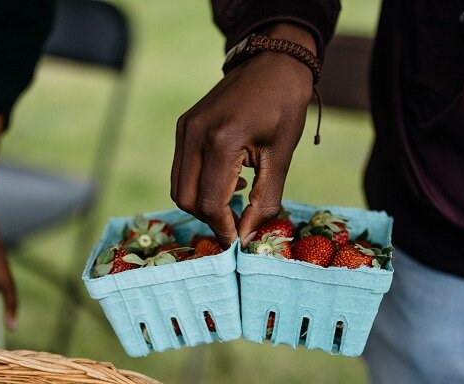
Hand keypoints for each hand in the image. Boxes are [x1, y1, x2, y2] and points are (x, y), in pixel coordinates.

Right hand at [171, 25, 316, 246]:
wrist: (272, 62)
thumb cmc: (284, 106)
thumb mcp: (280, 156)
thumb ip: (264, 200)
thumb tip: (247, 237)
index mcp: (221, 140)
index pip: (209, 202)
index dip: (224, 227)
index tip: (239, 240)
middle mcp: (194, 135)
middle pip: (186, 199)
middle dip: (210, 218)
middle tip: (237, 223)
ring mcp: (185, 129)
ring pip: (179, 187)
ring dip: (202, 203)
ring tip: (234, 200)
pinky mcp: (183, 127)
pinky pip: (181, 169)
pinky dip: (198, 185)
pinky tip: (228, 180)